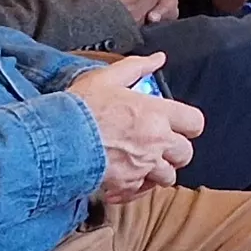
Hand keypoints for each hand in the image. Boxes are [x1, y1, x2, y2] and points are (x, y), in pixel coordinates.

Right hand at [60, 55, 198, 202]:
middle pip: (185, 154)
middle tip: (162, 147)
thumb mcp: (107, 78)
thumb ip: (137, 67)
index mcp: (156, 114)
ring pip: (168, 177)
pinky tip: (125, 177)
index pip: (194, 122)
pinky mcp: (125, 184)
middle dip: (176, 152)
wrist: (55, 138)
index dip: (190, 125)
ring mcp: (142, 166)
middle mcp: (155, 142)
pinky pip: (142, 191)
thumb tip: (158, 59)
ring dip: (158, 171)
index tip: (181, 126)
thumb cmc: (80, 107)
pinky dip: (136, 187)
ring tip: (142, 163)